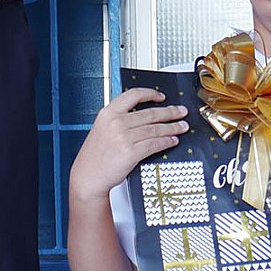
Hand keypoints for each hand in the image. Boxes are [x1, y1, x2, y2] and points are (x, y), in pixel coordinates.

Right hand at [68, 88, 189, 200]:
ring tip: (182, 127)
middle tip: (181, 112)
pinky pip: (155, 144)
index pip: (133, 95)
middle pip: (150, 113)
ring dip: (172, 127)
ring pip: (155, 129)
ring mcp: (124, 137)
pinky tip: (172, 141)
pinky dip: (167, 141)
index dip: (150, 94)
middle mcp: (116, 122)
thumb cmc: (95, 155)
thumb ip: (119, 119)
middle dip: (170, 112)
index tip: (161, 97)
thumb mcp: (102, 128)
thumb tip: (144, 115)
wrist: (88, 176)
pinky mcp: (131, 152)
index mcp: (108, 113)